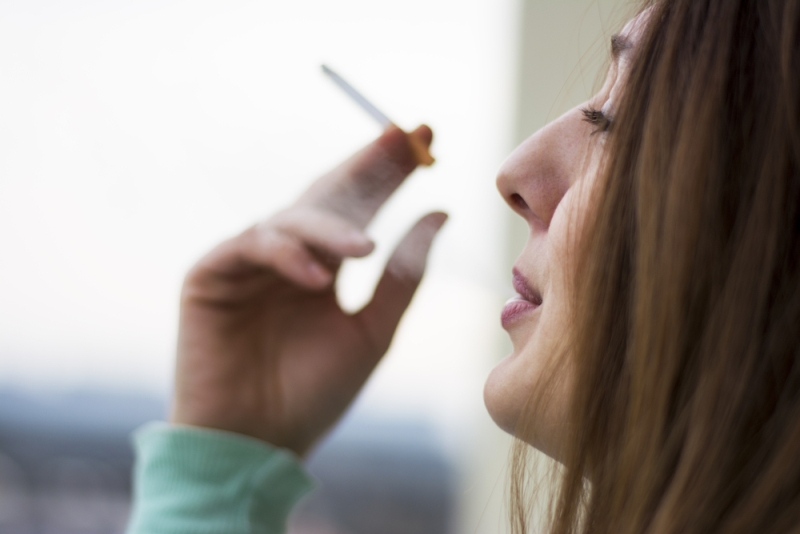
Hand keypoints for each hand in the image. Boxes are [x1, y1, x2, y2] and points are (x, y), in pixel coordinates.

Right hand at [171, 125, 446, 455]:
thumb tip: (442, 211)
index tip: (426, 136)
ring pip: (291, 219)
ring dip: (328, 226)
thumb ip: (404, 273)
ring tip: (362, 249)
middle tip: (402, 135)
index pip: (359, 206)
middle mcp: (288, 256)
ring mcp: (248, 263)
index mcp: (324, 266)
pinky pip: (250, 248)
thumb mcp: (374, 330)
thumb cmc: (315, 393)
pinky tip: (315, 276)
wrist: (258, 444)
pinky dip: (284, 256)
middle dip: (365, 166)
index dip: (390, 171)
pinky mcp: (210, 275)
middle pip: (328, 195)